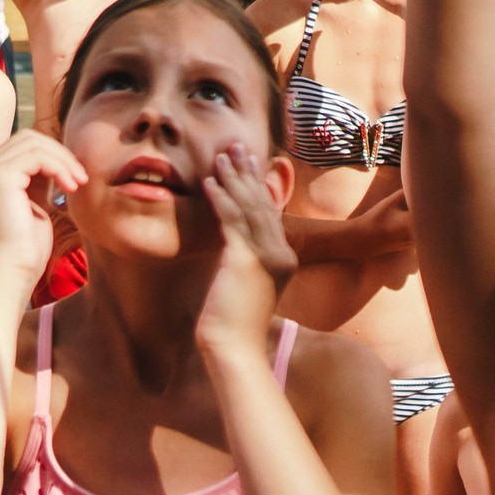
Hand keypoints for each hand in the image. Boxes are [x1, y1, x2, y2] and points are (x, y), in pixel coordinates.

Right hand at [0, 130, 86, 287]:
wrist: (12, 273)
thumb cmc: (25, 248)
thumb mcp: (33, 203)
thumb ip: (37, 179)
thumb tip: (55, 157)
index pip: (24, 144)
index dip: (54, 155)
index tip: (75, 179)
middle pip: (29, 138)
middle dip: (60, 154)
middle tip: (81, 179)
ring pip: (34, 143)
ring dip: (63, 161)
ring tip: (77, 185)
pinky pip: (37, 156)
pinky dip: (59, 167)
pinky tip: (69, 188)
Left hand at [196, 142, 293, 357]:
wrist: (235, 348)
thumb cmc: (234, 323)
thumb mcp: (246, 286)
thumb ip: (245, 262)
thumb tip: (233, 246)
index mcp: (284, 259)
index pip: (270, 214)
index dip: (259, 185)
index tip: (248, 162)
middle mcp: (281, 254)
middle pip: (263, 204)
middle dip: (248, 172)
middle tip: (236, 146)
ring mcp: (267, 256)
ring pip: (250, 207)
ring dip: (233, 178)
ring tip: (221, 154)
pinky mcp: (247, 260)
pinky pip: (233, 221)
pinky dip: (221, 198)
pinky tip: (210, 181)